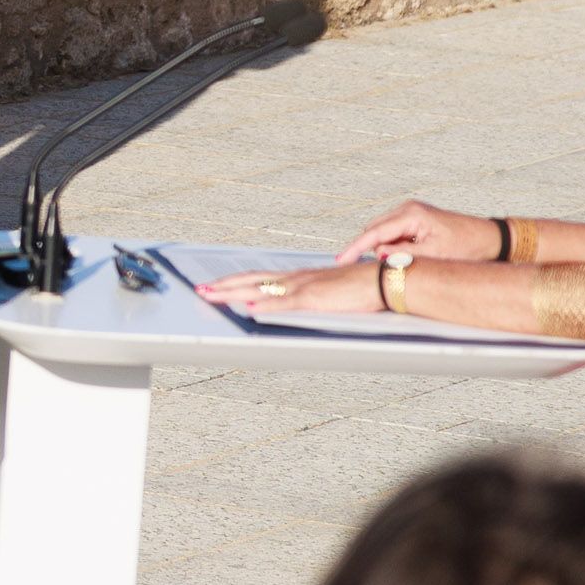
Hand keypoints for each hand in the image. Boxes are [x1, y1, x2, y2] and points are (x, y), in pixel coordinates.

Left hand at [201, 261, 389, 314]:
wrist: (383, 280)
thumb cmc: (362, 287)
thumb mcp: (329, 292)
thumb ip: (310, 297)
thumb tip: (293, 303)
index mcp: (299, 277)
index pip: (259, 276)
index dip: (235, 280)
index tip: (216, 283)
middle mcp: (295, 278)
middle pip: (251, 279)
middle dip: (223, 285)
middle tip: (201, 290)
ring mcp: (303, 287)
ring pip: (260, 289)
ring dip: (233, 293)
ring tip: (211, 296)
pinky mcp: (315, 299)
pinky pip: (284, 303)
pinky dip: (265, 305)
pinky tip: (249, 308)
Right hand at [333, 200, 502, 265]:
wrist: (490, 238)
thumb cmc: (467, 247)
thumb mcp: (435, 254)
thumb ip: (403, 253)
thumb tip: (378, 254)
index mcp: (411, 214)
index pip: (374, 232)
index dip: (355, 248)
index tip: (341, 260)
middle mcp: (407, 208)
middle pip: (374, 229)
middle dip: (366, 248)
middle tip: (361, 268)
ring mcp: (410, 211)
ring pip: (382, 230)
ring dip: (380, 247)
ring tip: (386, 265)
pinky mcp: (414, 218)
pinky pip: (393, 231)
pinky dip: (390, 244)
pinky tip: (397, 256)